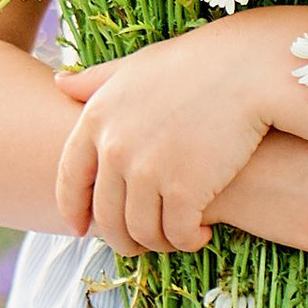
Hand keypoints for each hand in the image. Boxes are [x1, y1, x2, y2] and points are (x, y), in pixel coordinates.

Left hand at [53, 19, 279, 252]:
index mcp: (97, 119)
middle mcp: (115, 148)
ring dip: (159, 243)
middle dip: (122, 238)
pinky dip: (188, 241)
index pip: (70, 179)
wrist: (247, 68)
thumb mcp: (135, 66)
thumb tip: (59, 82)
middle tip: (139, 244)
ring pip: (142, 232)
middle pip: (107, 216)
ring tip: (175, 237)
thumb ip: (95, 80)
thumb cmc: (194, 63)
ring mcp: (149, 170)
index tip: (81, 228)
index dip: (73, 209)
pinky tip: (201, 233)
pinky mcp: (186, 189)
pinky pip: (178, 234)